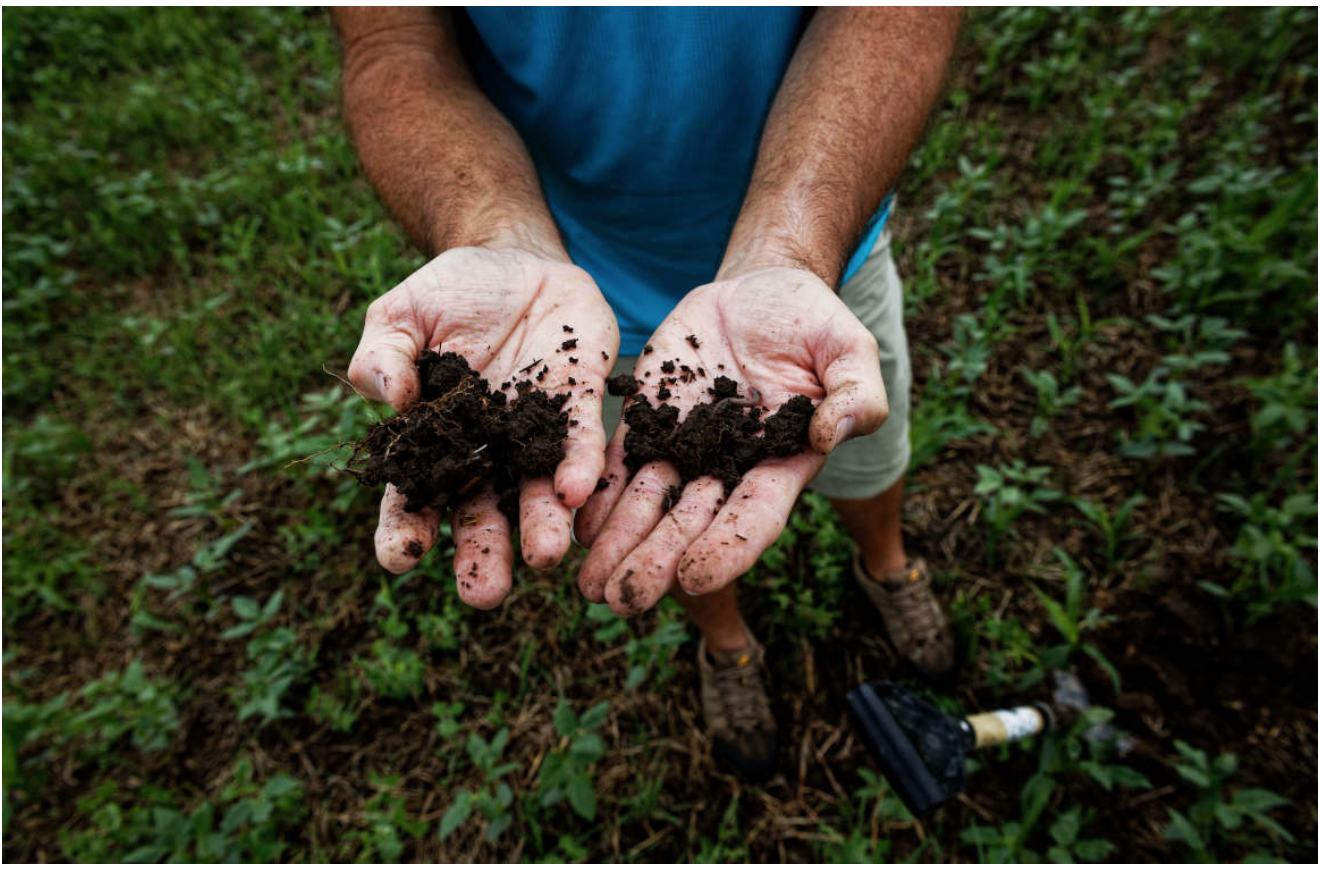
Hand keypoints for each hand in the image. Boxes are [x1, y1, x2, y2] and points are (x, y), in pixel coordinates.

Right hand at [349, 246, 618, 607]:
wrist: (513, 260)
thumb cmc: (447, 296)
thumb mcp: (400, 316)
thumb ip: (383, 357)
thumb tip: (393, 400)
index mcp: (433, 442)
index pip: (411, 497)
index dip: (404, 529)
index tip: (400, 556)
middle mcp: (486, 452)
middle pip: (481, 514)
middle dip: (483, 555)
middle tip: (483, 594)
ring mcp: (534, 434)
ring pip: (539, 492)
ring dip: (542, 526)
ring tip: (545, 557)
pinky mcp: (579, 404)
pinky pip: (582, 442)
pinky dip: (580, 467)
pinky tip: (580, 493)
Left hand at [574, 267, 887, 614]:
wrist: (763, 290)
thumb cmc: (816, 324)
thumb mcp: (850, 349)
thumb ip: (856, 394)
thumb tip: (828, 434)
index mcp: (782, 463)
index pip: (754, 515)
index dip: (726, 547)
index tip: (694, 578)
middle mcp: (729, 467)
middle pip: (691, 523)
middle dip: (657, 563)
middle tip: (622, 602)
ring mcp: (685, 446)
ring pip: (648, 503)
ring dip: (619, 545)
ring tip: (588, 587)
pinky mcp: (649, 418)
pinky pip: (620, 462)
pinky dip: (600, 496)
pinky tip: (576, 527)